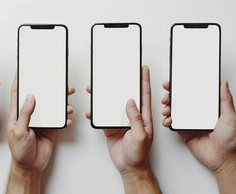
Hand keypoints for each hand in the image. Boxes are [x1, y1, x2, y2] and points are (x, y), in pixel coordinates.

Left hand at [7, 75, 74, 174]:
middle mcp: (29, 116)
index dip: (19, 82)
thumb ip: (24, 114)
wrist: (30, 167)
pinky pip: (59, 119)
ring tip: (67, 100)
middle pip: (38, 97)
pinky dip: (65, 118)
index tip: (22, 71)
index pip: (17, 94)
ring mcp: (41, 121)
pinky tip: (68, 118)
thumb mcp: (18, 132)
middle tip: (55, 81)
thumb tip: (30, 97)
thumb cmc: (19, 152)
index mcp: (17, 115)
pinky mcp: (50, 128)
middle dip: (46, 88)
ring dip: (60, 102)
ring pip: (51, 107)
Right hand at [86, 66, 159, 192]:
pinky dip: (96, 112)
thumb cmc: (139, 154)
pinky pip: (102, 117)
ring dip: (104, 96)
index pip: (144, 94)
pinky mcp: (111, 127)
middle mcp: (132, 116)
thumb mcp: (141, 136)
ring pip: (112, 104)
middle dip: (121, 83)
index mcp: (143, 116)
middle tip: (115, 72)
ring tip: (95, 88)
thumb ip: (136, 119)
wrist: (129, 167)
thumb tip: (131, 101)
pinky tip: (91, 110)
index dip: (144, 81)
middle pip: (127, 95)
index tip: (143, 69)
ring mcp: (121, 121)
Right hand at [161, 80, 235, 171]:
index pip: (195, 93)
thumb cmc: (230, 140)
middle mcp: (198, 113)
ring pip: (175, 111)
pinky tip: (168, 120)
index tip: (177, 80)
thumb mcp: (230, 117)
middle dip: (171, 95)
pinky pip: (173, 124)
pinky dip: (167, 121)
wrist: (222, 159)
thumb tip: (224, 83)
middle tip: (167, 94)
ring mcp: (190, 122)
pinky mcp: (184, 132)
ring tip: (166, 108)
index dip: (185, 86)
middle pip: (181, 100)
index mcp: (208, 107)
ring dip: (167, 107)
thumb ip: (226, 99)